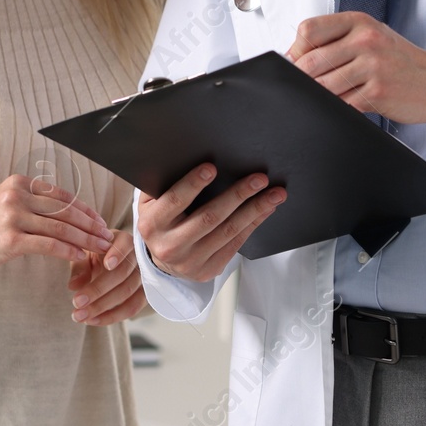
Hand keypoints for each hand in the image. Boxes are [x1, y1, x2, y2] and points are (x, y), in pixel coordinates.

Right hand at [0, 175, 112, 273]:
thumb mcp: (8, 202)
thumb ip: (34, 202)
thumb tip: (70, 210)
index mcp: (20, 183)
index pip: (62, 196)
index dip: (85, 209)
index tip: (100, 221)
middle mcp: (18, 196)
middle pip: (65, 211)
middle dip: (90, 225)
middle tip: (106, 235)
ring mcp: (13, 216)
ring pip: (60, 227)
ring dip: (85, 238)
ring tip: (100, 247)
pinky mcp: (11, 239)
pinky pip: (48, 244)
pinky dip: (68, 250)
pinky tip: (80, 255)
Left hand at [67, 230, 145, 325]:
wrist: (111, 262)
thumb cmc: (96, 254)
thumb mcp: (86, 254)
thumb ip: (80, 267)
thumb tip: (73, 285)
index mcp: (123, 241)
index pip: (125, 245)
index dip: (117, 254)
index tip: (106, 265)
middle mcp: (137, 258)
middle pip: (122, 274)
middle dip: (98, 290)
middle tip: (76, 302)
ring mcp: (143, 277)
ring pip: (127, 294)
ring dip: (102, 307)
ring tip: (80, 316)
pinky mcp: (144, 294)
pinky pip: (132, 308)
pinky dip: (112, 316)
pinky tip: (93, 321)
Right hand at [137, 162, 285, 282]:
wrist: (162, 259)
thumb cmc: (161, 221)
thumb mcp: (152, 203)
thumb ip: (164, 184)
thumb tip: (187, 156)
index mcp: (153, 224)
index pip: (175, 201)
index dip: (193, 184)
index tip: (212, 167)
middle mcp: (171, 245)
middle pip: (210, 217)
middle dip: (238, 195)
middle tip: (259, 178)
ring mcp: (191, 261)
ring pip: (228, 231)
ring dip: (255, 210)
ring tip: (274, 194)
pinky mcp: (208, 269)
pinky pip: (236, 244)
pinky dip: (253, 224)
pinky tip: (265, 209)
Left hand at [287, 12, 425, 123]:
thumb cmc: (399, 60)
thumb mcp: (370, 37)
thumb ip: (336, 41)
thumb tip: (294, 58)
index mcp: (358, 22)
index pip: (309, 30)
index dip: (295, 50)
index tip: (297, 63)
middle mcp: (365, 40)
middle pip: (310, 61)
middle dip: (302, 78)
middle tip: (305, 86)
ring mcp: (372, 66)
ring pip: (323, 85)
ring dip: (317, 95)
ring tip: (326, 96)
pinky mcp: (377, 92)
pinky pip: (341, 103)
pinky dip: (336, 107)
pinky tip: (344, 104)